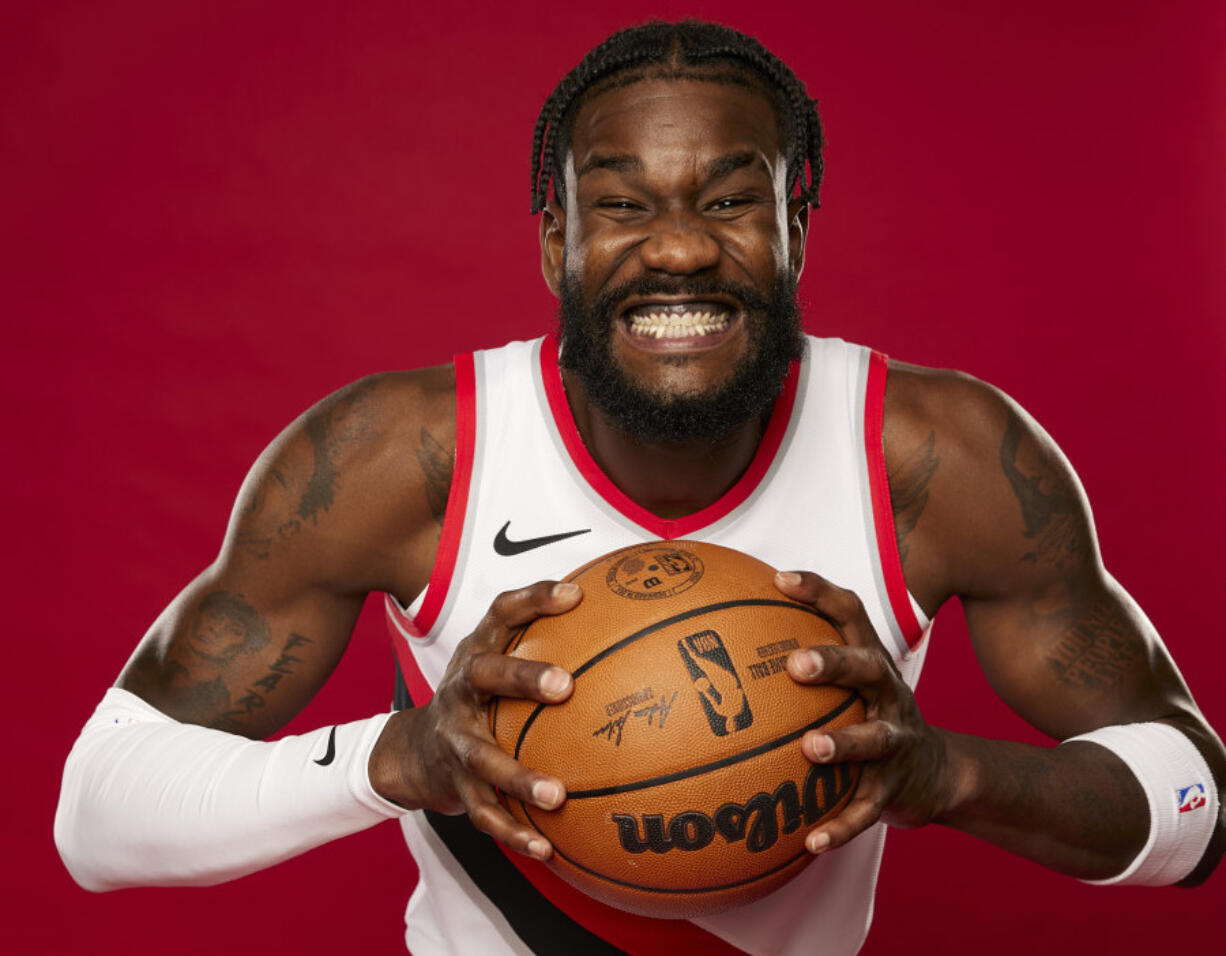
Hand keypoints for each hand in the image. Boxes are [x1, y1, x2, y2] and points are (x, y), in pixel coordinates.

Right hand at [369, 580, 580, 860]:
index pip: (502, 613)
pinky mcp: (456, 786)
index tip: (575, 595)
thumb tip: (625, 617)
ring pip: (482, 757)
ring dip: (517, 777)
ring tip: (556, 794)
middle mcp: (460, 691)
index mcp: (477, 653)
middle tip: (566, 685)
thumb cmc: (481, 695)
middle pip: (485, 676)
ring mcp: (455, 740)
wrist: (414, 750)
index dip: (534, 599)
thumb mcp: (499, 657)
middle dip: (522, 677)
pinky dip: (515, 833)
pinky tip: (548, 850)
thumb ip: (548, 637)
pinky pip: (486, 813)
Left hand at [774, 570, 954, 853]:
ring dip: (844, 743)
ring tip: (812, 749)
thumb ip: (798, 657)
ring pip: (874, 739)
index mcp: (869, 661)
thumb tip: (719, 633)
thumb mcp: (845, 681)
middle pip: (867, 667)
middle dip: (833, 662)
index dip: (819, 592)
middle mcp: (886, 693)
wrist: (937, 773)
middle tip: (795, 664)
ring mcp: (895, 741)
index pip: (850, 614)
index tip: (780, 579)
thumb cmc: (866, 714)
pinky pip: (866, 810)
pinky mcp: (894, 788)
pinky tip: (812, 842)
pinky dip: (841, 827)